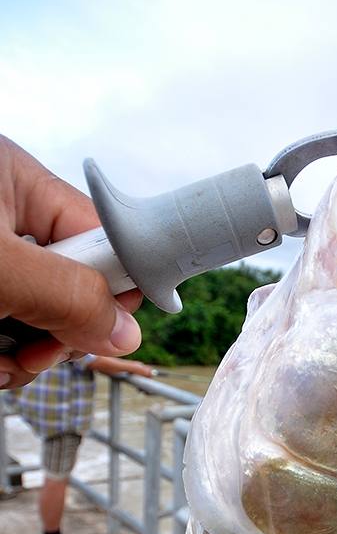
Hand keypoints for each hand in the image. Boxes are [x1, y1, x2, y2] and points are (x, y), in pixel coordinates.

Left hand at [0, 135, 142, 389]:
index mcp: (15, 178)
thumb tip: (126, 333)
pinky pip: (4, 331)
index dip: (114, 284)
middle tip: (35, 355)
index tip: (109, 327)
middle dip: (58, 332)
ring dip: (24, 355)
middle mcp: (3, 213)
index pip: (102, 233)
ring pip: (35, 316)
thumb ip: (68, 296)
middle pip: (69, 283)